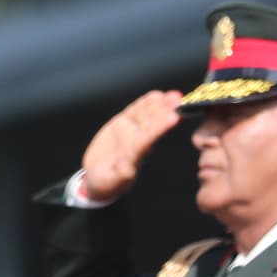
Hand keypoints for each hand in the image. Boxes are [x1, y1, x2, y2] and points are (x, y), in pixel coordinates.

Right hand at [74, 89, 184, 204]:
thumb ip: (120, 174)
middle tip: (178, 99)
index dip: (160, 127)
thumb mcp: (111, 181)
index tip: (173, 118)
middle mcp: (137, 141)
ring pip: (146, 115)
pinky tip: (156, 95)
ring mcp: (131, 131)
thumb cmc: (106, 181)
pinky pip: (135, 112)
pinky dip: (145, 103)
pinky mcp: (123, 124)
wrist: (98, 176)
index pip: (149, 138)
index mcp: (135, 154)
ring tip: (173, 95)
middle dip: (165, 111)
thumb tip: (128, 169)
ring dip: (160, 104)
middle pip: (152, 123)